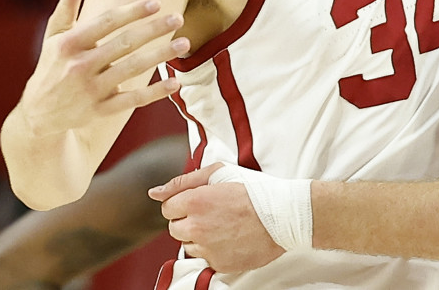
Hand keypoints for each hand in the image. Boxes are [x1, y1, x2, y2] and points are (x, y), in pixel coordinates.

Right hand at [18, 0, 190, 137]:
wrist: (38, 115)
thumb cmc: (51, 65)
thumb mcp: (54, 36)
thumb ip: (67, 6)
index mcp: (68, 44)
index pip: (106, 22)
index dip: (132, 12)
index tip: (156, 2)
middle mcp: (79, 67)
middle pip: (124, 44)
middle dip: (153, 30)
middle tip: (178, 18)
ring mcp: (90, 91)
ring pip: (132, 70)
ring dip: (160, 56)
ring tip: (184, 43)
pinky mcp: (99, 111)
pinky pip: (131, 101)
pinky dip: (154, 93)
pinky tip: (175, 82)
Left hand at [151, 163, 283, 270]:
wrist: (284, 216)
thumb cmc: (255, 190)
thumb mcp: (220, 172)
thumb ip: (183, 181)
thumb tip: (154, 192)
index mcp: (195, 201)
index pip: (167, 207)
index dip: (182, 202)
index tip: (199, 201)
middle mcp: (197, 227)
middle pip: (173, 228)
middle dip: (187, 219)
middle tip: (211, 212)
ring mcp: (207, 248)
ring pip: (187, 245)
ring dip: (198, 236)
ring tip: (222, 225)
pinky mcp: (218, 264)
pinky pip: (204, 258)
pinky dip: (212, 249)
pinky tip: (229, 237)